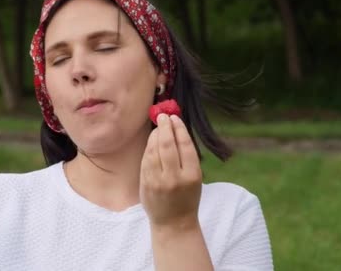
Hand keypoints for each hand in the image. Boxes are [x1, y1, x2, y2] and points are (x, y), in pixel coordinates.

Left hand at [140, 114, 202, 228]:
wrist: (174, 223)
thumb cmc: (187, 197)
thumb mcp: (194, 178)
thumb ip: (186, 157)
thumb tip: (176, 129)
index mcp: (192, 175)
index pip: (184, 145)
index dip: (179, 128)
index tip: (175, 118)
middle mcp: (175, 178)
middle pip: (167, 144)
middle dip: (164, 127)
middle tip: (163, 117)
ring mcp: (158, 181)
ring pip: (153, 150)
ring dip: (155, 135)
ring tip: (158, 128)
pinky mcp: (146, 183)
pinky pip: (145, 160)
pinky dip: (148, 147)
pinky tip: (151, 141)